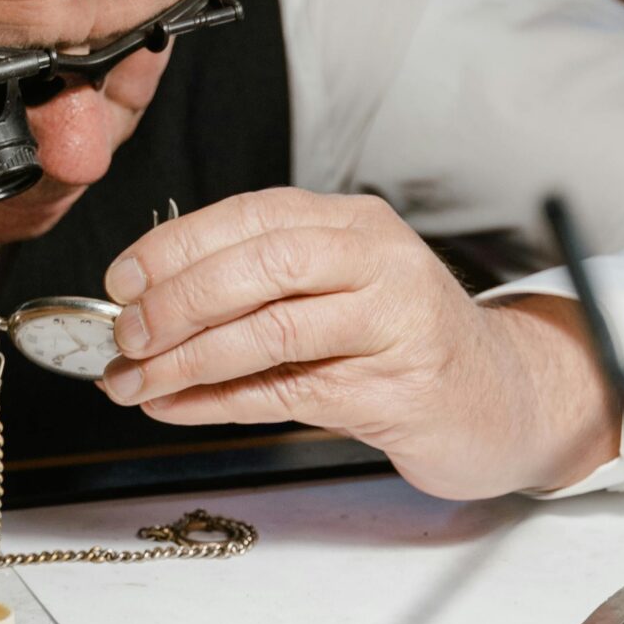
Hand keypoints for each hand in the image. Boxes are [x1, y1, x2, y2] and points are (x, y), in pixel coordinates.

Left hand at [100, 190, 619, 498]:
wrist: (502, 397)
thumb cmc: (403, 339)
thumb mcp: (339, 287)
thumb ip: (261, 283)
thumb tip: (148, 302)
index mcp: (354, 222)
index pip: (252, 216)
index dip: (176, 246)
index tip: (122, 280)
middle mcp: (378, 261)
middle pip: (261, 266)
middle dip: (178, 301)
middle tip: (126, 335)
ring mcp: (393, 324)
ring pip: (271, 330)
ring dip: (187, 360)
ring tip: (134, 381)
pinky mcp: (395, 389)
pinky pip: (288, 393)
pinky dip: (219, 402)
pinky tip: (176, 406)